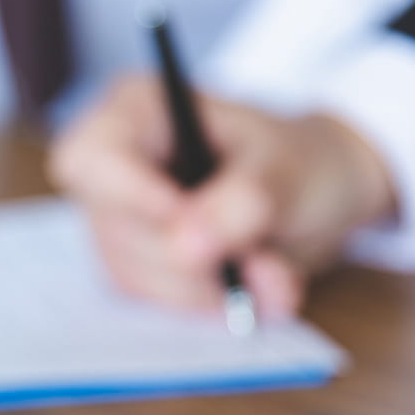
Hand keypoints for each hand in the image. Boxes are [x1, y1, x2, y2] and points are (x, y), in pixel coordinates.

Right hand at [47, 75, 395, 317]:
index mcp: (136, 111)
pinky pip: (155, 302)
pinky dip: (211, 303)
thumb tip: (185, 246)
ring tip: (273, 274)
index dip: (128, 195)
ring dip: (209, 288)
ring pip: (135, 275)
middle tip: (263, 262)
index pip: (91, 158)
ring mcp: (117, 221)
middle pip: (118, 229)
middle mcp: (112, 167)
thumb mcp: (288, 170)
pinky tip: (253, 289)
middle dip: (192, 258)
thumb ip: (242, 200)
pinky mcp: (134, 266)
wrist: (323, 198)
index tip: (184, 221)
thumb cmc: (302, 161)